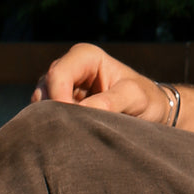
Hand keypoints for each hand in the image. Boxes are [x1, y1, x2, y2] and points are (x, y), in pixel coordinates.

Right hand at [31, 43, 171, 122]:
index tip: (75, 123)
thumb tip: (82, 111)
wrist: (151, 111)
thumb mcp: (136, 97)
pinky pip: (47, 115)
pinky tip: (71, 137)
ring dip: (54, 120)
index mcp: (86, 56)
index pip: (58, 74)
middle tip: (72, 133)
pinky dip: (55, 126)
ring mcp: (63, 85)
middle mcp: (70, 67)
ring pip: (42, 102)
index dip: (59, 99)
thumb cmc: (146, 100)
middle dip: (54, 111)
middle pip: (45, 87)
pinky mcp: (62, 104)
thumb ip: (111, 101)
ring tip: (74, 136)